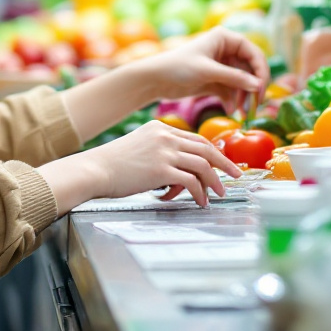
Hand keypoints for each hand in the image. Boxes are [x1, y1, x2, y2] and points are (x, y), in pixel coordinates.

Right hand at [39, 120, 243, 212]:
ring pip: (203, 165)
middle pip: (205, 148)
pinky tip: (201, 201)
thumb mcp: (139, 146)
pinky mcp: (161, 169)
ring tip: (219, 194)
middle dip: (224, 164)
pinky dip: (200, 193)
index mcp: (160, 128)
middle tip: (236, 176)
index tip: (223, 163)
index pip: (195, 138)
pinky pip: (191, 181)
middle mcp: (165, 136)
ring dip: (214, 182)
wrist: (95, 170)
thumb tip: (178, 169)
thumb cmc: (112, 164)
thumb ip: (159, 150)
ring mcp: (164, 152)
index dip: (213, 152)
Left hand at [133, 27, 268, 113]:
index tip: (261, 90)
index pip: (254, 53)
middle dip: (253, 88)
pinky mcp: (215, 80)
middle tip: (255, 106)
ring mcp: (221, 65)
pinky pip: (231, 90)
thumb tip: (259, 86)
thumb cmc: (178, 68)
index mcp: (225, 38)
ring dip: (244, 97)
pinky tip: (231, 111)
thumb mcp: (208, 72)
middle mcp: (226, 50)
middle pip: (251, 69)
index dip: (261, 71)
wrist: (154, 80)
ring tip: (242, 113)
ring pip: (242, 82)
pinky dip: (233, 100)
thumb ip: (234, 78)